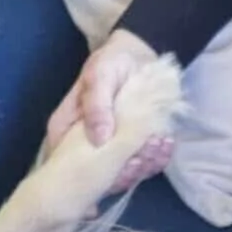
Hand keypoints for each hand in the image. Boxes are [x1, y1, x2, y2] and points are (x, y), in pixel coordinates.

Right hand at [45, 28, 176, 191]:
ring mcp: (109, 149)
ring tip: (158, 143)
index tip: (118, 163)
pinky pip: (142, 164)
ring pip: (123, 172)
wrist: (140, 55)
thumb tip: (98, 139)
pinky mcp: (131, 148)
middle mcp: (84, 145)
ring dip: (144, 163)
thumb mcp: (100, 76)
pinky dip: (157, 158)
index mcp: (66, 130)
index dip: (91, 173)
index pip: (68, 164)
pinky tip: (165, 143)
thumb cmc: (112, 62)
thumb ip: (97, 105)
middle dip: (125, 169)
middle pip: (99, 175)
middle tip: (145, 150)